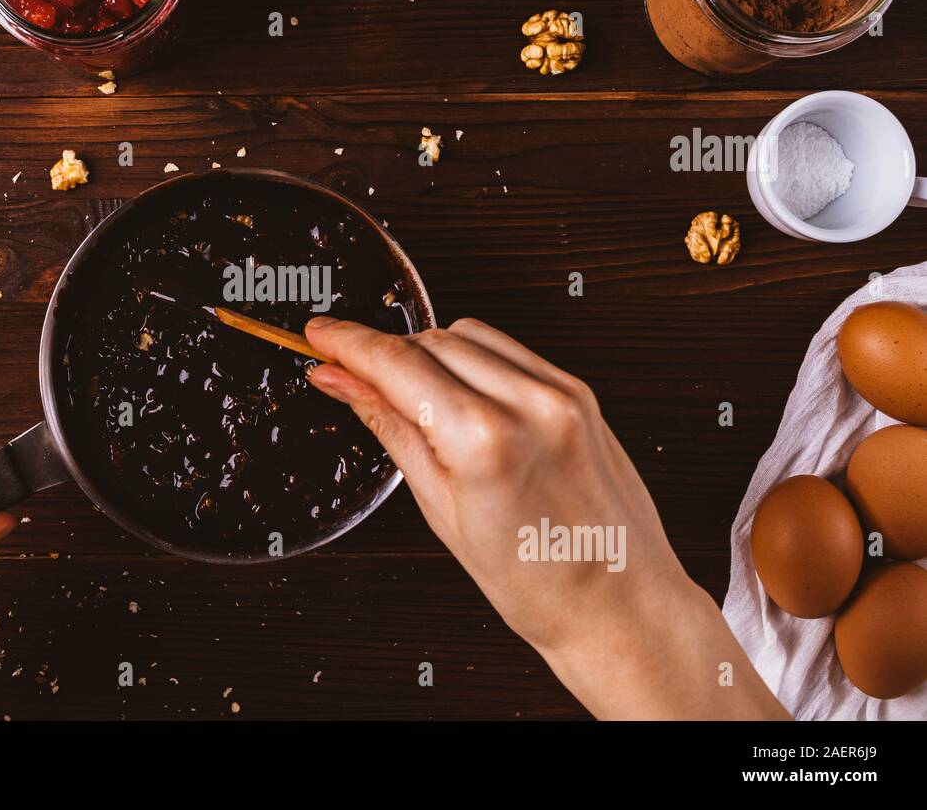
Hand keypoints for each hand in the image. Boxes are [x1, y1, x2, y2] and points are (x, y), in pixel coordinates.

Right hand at [305, 317, 786, 719]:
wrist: (620, 606)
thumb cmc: (538, 582)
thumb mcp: (441, 511)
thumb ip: (390, 428)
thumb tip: (343, 383)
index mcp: (485, 442)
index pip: (397, 364)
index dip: (348, 342)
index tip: (320, 334)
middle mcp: (530, 405)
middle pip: (430, 340)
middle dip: (385, 353)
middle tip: (352, 376)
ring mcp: (562, 394)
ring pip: (469, 334)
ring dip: (428, 352)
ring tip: (412, 396)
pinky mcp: (580, 393)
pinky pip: (510, 350)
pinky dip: (472, 360)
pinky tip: (459, 395)